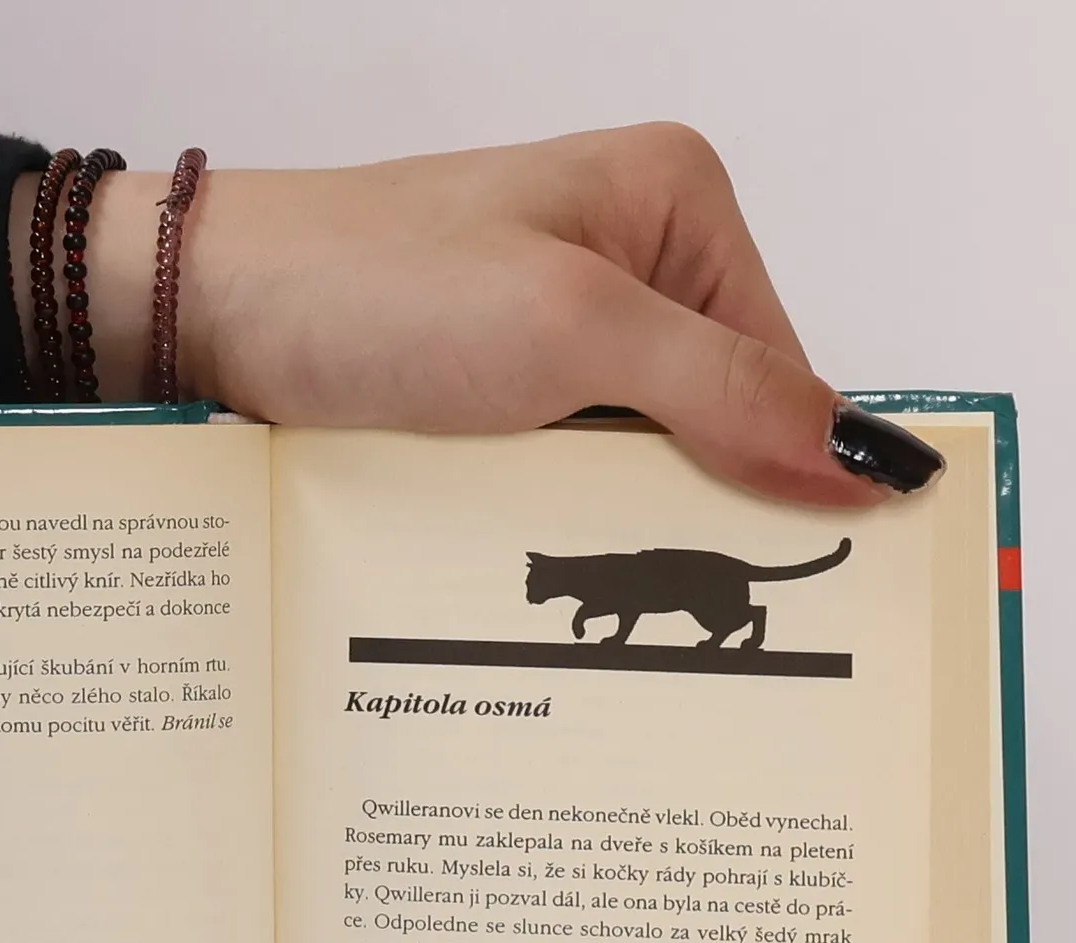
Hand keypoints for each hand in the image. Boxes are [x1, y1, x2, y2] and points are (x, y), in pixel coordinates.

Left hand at [64, 125, 940, 504]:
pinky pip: (564, 476)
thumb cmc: (374, 286)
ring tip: (595, 588)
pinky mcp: (496, 396)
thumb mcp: (575, 332)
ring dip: (616, 526)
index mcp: (676, 206)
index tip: (794, 580)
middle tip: (673, 602)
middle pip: (714, 421)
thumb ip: (725, 392)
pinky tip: (543, 564)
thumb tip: (865, 456)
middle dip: (690, 508)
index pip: (784, 365)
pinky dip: (559, 524)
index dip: (788, 473)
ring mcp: (556, 334)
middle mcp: (628, 263)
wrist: (211, 316)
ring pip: (635, 461)